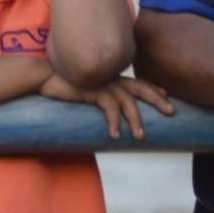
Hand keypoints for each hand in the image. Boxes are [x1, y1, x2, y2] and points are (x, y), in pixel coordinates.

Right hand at [39, 72, 174, 139]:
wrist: (42, 77)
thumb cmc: (60, 85)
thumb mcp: (83, 89)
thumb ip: (95, 95)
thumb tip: (101, 108)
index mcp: (109, 76)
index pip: (136, 81)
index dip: (152, 87)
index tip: (165, 94)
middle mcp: (109, 78)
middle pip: (140, 87)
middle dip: (157, 99)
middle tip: (171, 111)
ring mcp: (102, 83)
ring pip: (128, 102)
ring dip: (135, 120)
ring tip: (139, 136)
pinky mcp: (92, 90)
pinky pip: (109, 108)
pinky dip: (114, 122)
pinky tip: (114, 135)